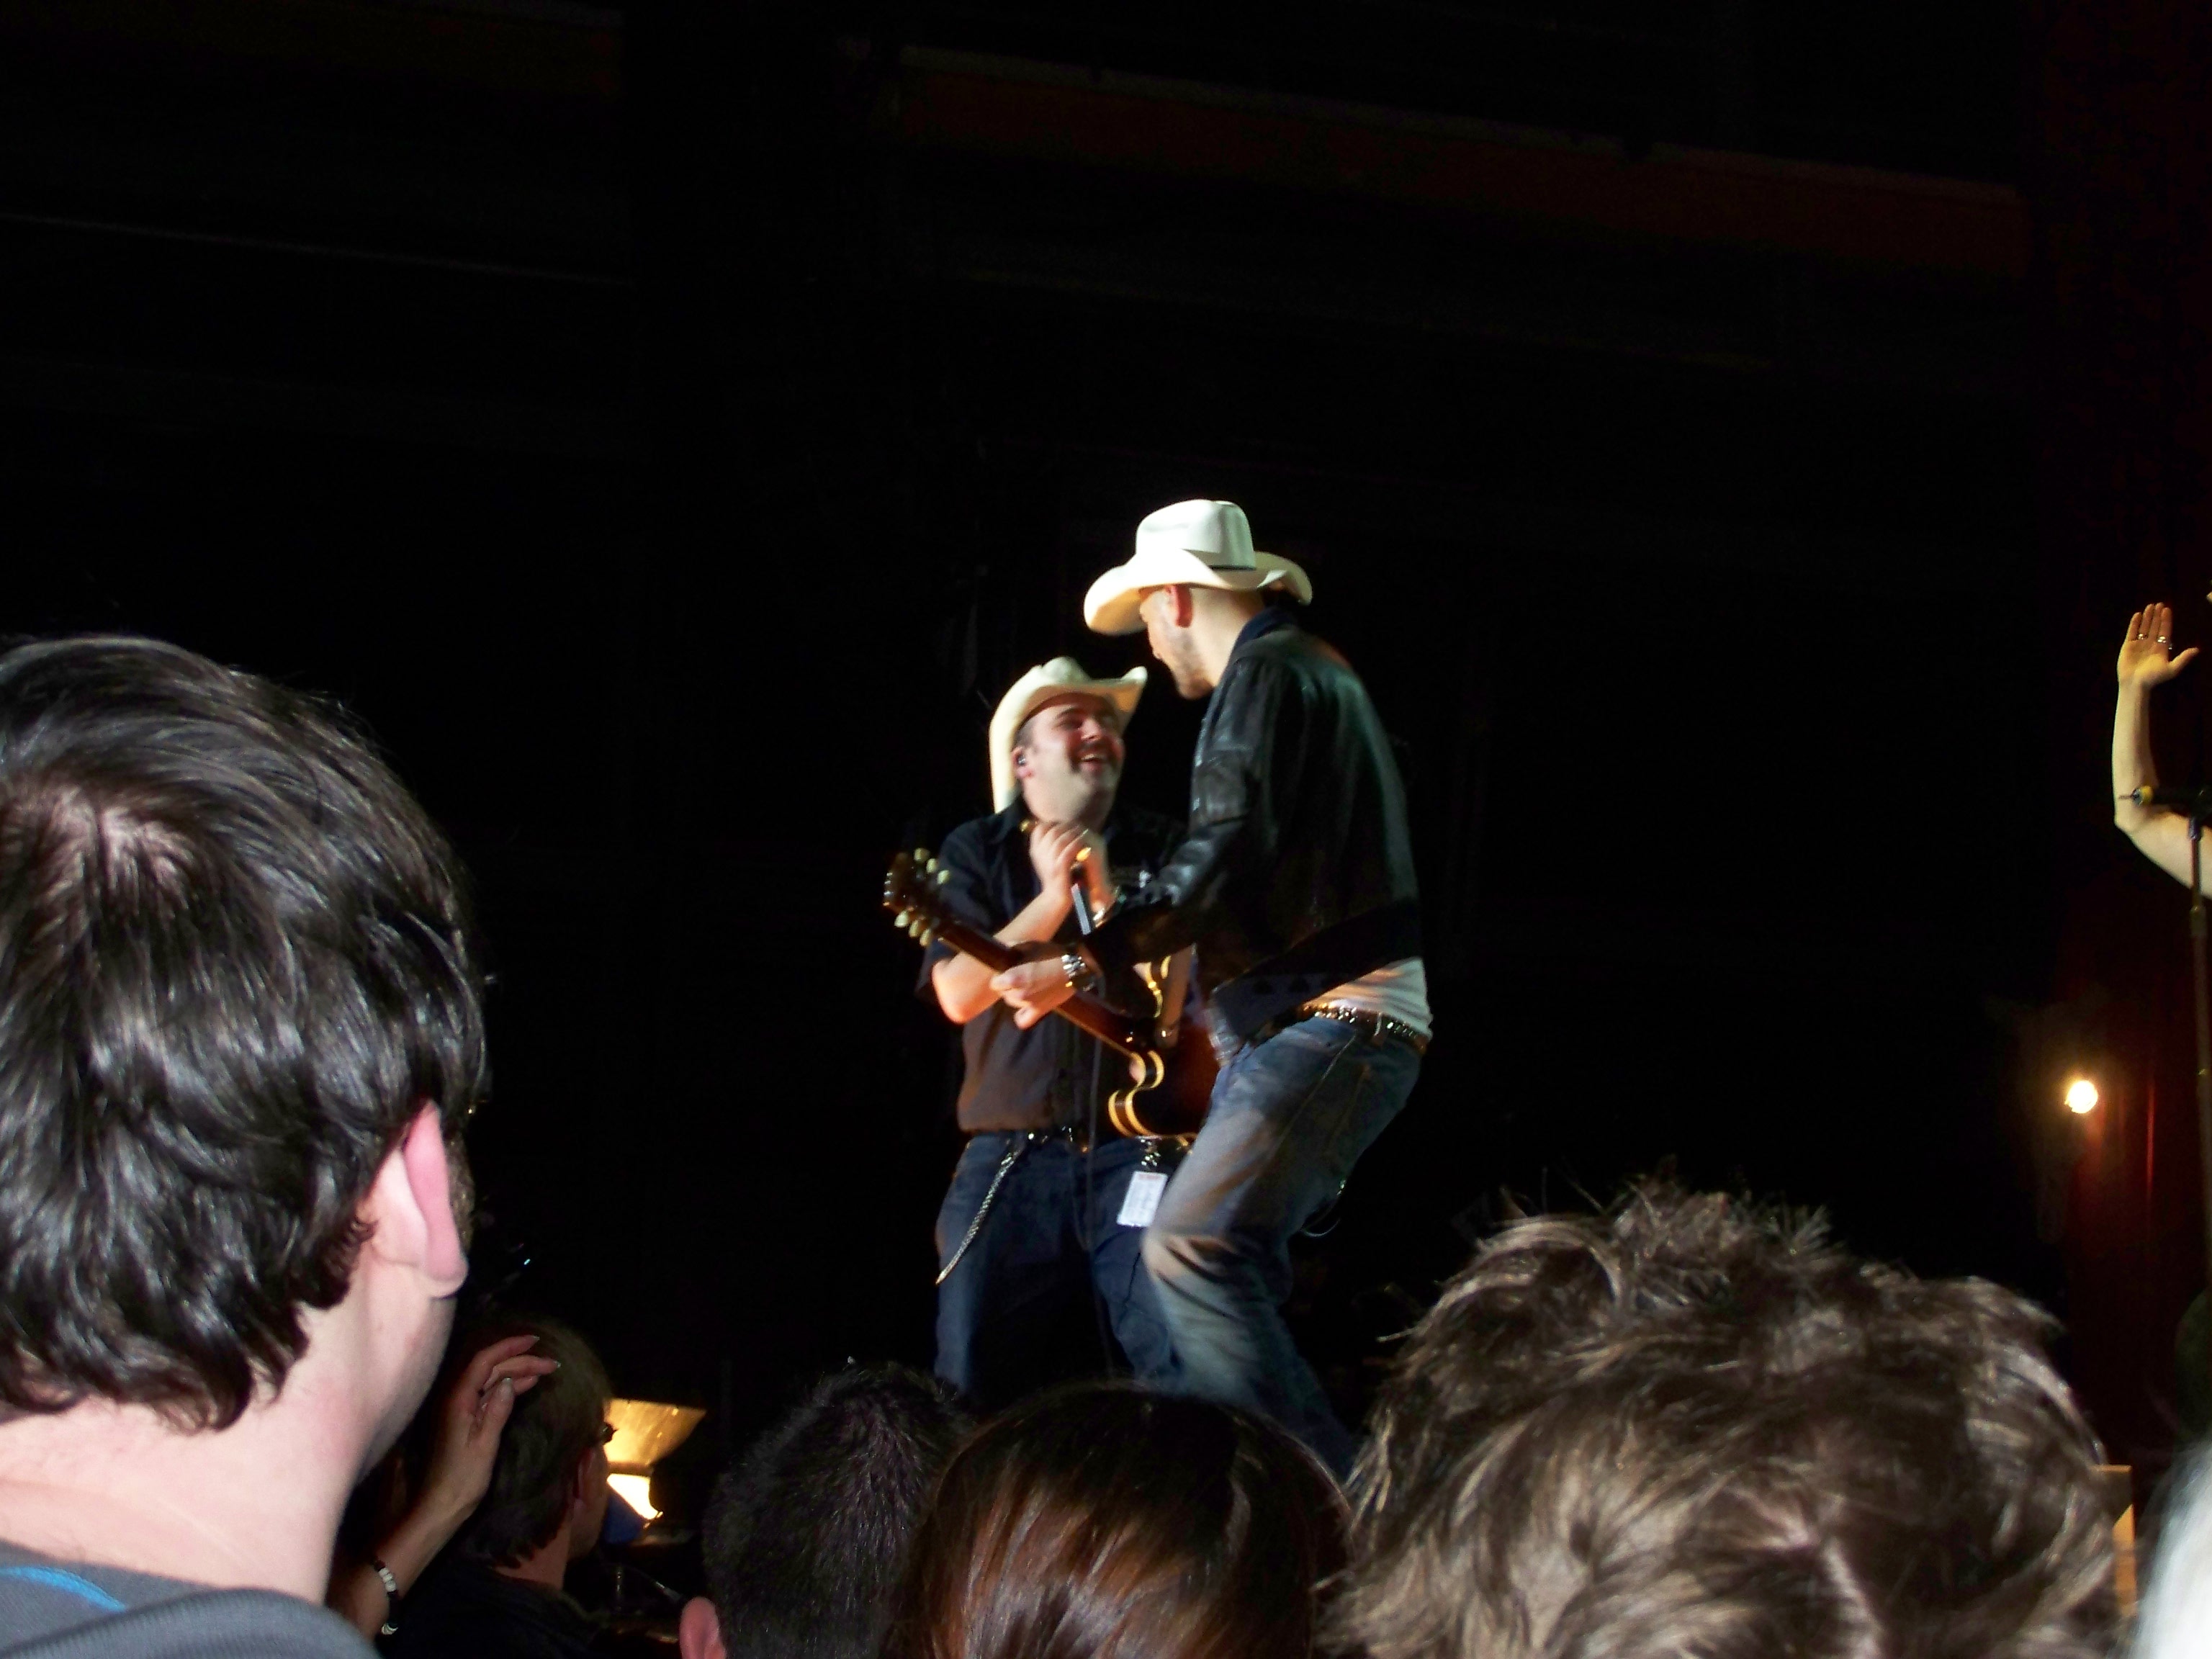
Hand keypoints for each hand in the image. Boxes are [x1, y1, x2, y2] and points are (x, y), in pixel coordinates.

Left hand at [417, 1334, 558, 1522]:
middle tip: (551, 1364)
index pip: (484, 1361)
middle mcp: (458, 1399)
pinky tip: (527, 1385)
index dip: (509, 1347)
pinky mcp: (468, 1420)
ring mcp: (463, 1409)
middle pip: (490, 1369)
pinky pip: (490, 1395)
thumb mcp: (484, 1445)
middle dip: (520, 1361)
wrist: (442, 1506)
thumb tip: (509, 1380)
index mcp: (459, 1400)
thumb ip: (496, 1410)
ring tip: (545, 1371)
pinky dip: (510, 1388)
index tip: (535, 1341)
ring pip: (492, 1381)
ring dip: (517, 1373)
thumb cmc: (462, 1478)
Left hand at [992, 949, 1081, 1028]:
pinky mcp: (1039, 1011)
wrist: (1073, 968)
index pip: (994, 983)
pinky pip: (1023, 1020)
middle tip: (1018, 977)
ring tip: (1025, 988)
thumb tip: (1003, 949)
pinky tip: (1024, 1008)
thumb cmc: (1051, 954)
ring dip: (1015, 996)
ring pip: (1011, 1003)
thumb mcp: (1030, 945)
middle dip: (1007, 986)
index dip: (999, 976)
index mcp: (1012, 978)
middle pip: (1003, 993)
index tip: (1006, 971)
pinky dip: (1021, 1016)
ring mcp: (1028, 1004)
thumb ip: (1012, 947)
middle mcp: (1017, 994)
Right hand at [1028, 821, 1107, 907]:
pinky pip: (1067, 852)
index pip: (1040, 828)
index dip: (1054, 823)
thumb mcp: (1048, 857)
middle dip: (1067, 827)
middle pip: (1052, 832)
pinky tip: (1084, 843)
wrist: (1055, 897)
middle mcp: (1038, 854)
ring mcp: (1047, 861)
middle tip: (1079, 826)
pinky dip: (1076, 845)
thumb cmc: (1055, 875)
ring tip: (1083, 832)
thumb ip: (1050, 843)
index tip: (1066, 824)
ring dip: (1074, 834)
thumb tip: (1057, 825)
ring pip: (1060, 840)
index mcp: (1034, 850)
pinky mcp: (1057, 869)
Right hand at [2119, 603, 2198, 688]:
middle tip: (2159, 604)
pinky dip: (2134, 623)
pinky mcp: (2128, 646)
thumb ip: (2183, 658)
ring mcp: (2139, 644)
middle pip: (2155, 626)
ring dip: (2147, 617)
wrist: (2135, 684)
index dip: (2166, 620)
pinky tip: (2138, 615)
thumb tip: (2197, 650)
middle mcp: (2151, 644)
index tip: (2167, 609)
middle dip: (2157, 615)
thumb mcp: (2172, 669)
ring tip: (2150, 606)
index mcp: (2162, 648)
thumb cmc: (2154, 678)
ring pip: (2144, 627)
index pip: (2165, 631)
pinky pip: (2132, 632)